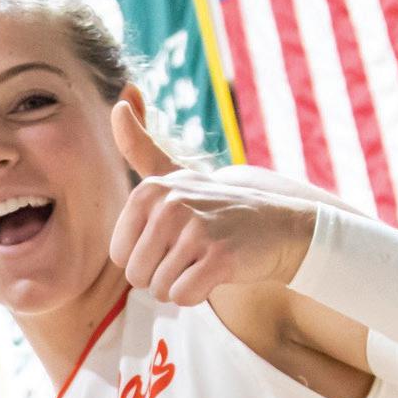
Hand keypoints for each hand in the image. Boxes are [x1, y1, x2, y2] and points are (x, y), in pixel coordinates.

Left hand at [108, 101, 314, 306]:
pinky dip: (198, 295)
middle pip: (136, 276)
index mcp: (150, 190)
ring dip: (181, 285)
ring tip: (204, 259)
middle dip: (161, 275)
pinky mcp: (219, 258)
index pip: (120, 256)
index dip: (144, 259)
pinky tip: (216, 272)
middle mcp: (170, 205)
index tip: (172, 239)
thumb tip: (119, 100)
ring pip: (160, 290)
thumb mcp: (175, 173)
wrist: (278, 224)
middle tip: (191, 253)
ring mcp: (195, 231)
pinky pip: (184, 297)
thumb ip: (141, 145)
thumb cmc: (216, 205)